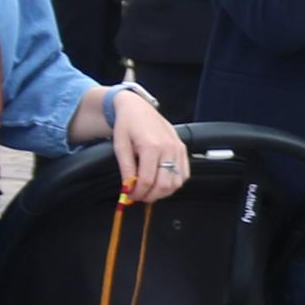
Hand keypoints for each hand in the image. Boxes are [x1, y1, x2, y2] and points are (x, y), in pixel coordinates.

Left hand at [108, 87, 188, 201]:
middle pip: (164, 185)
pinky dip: (174, 183)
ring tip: (149, 189)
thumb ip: (126, 169)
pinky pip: (184, 174)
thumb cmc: (127, 124)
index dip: (137, 193)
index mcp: (151, 146)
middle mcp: (168, 148)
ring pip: (176, 183)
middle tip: (139, 196)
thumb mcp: (120, 145)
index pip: (147, 181)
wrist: (137, 108)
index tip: (130, 195)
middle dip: (150, 195)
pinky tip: (161, 181)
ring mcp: (178, 149)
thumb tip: (128, 188)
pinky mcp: (183, 150)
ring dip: (163, 192)